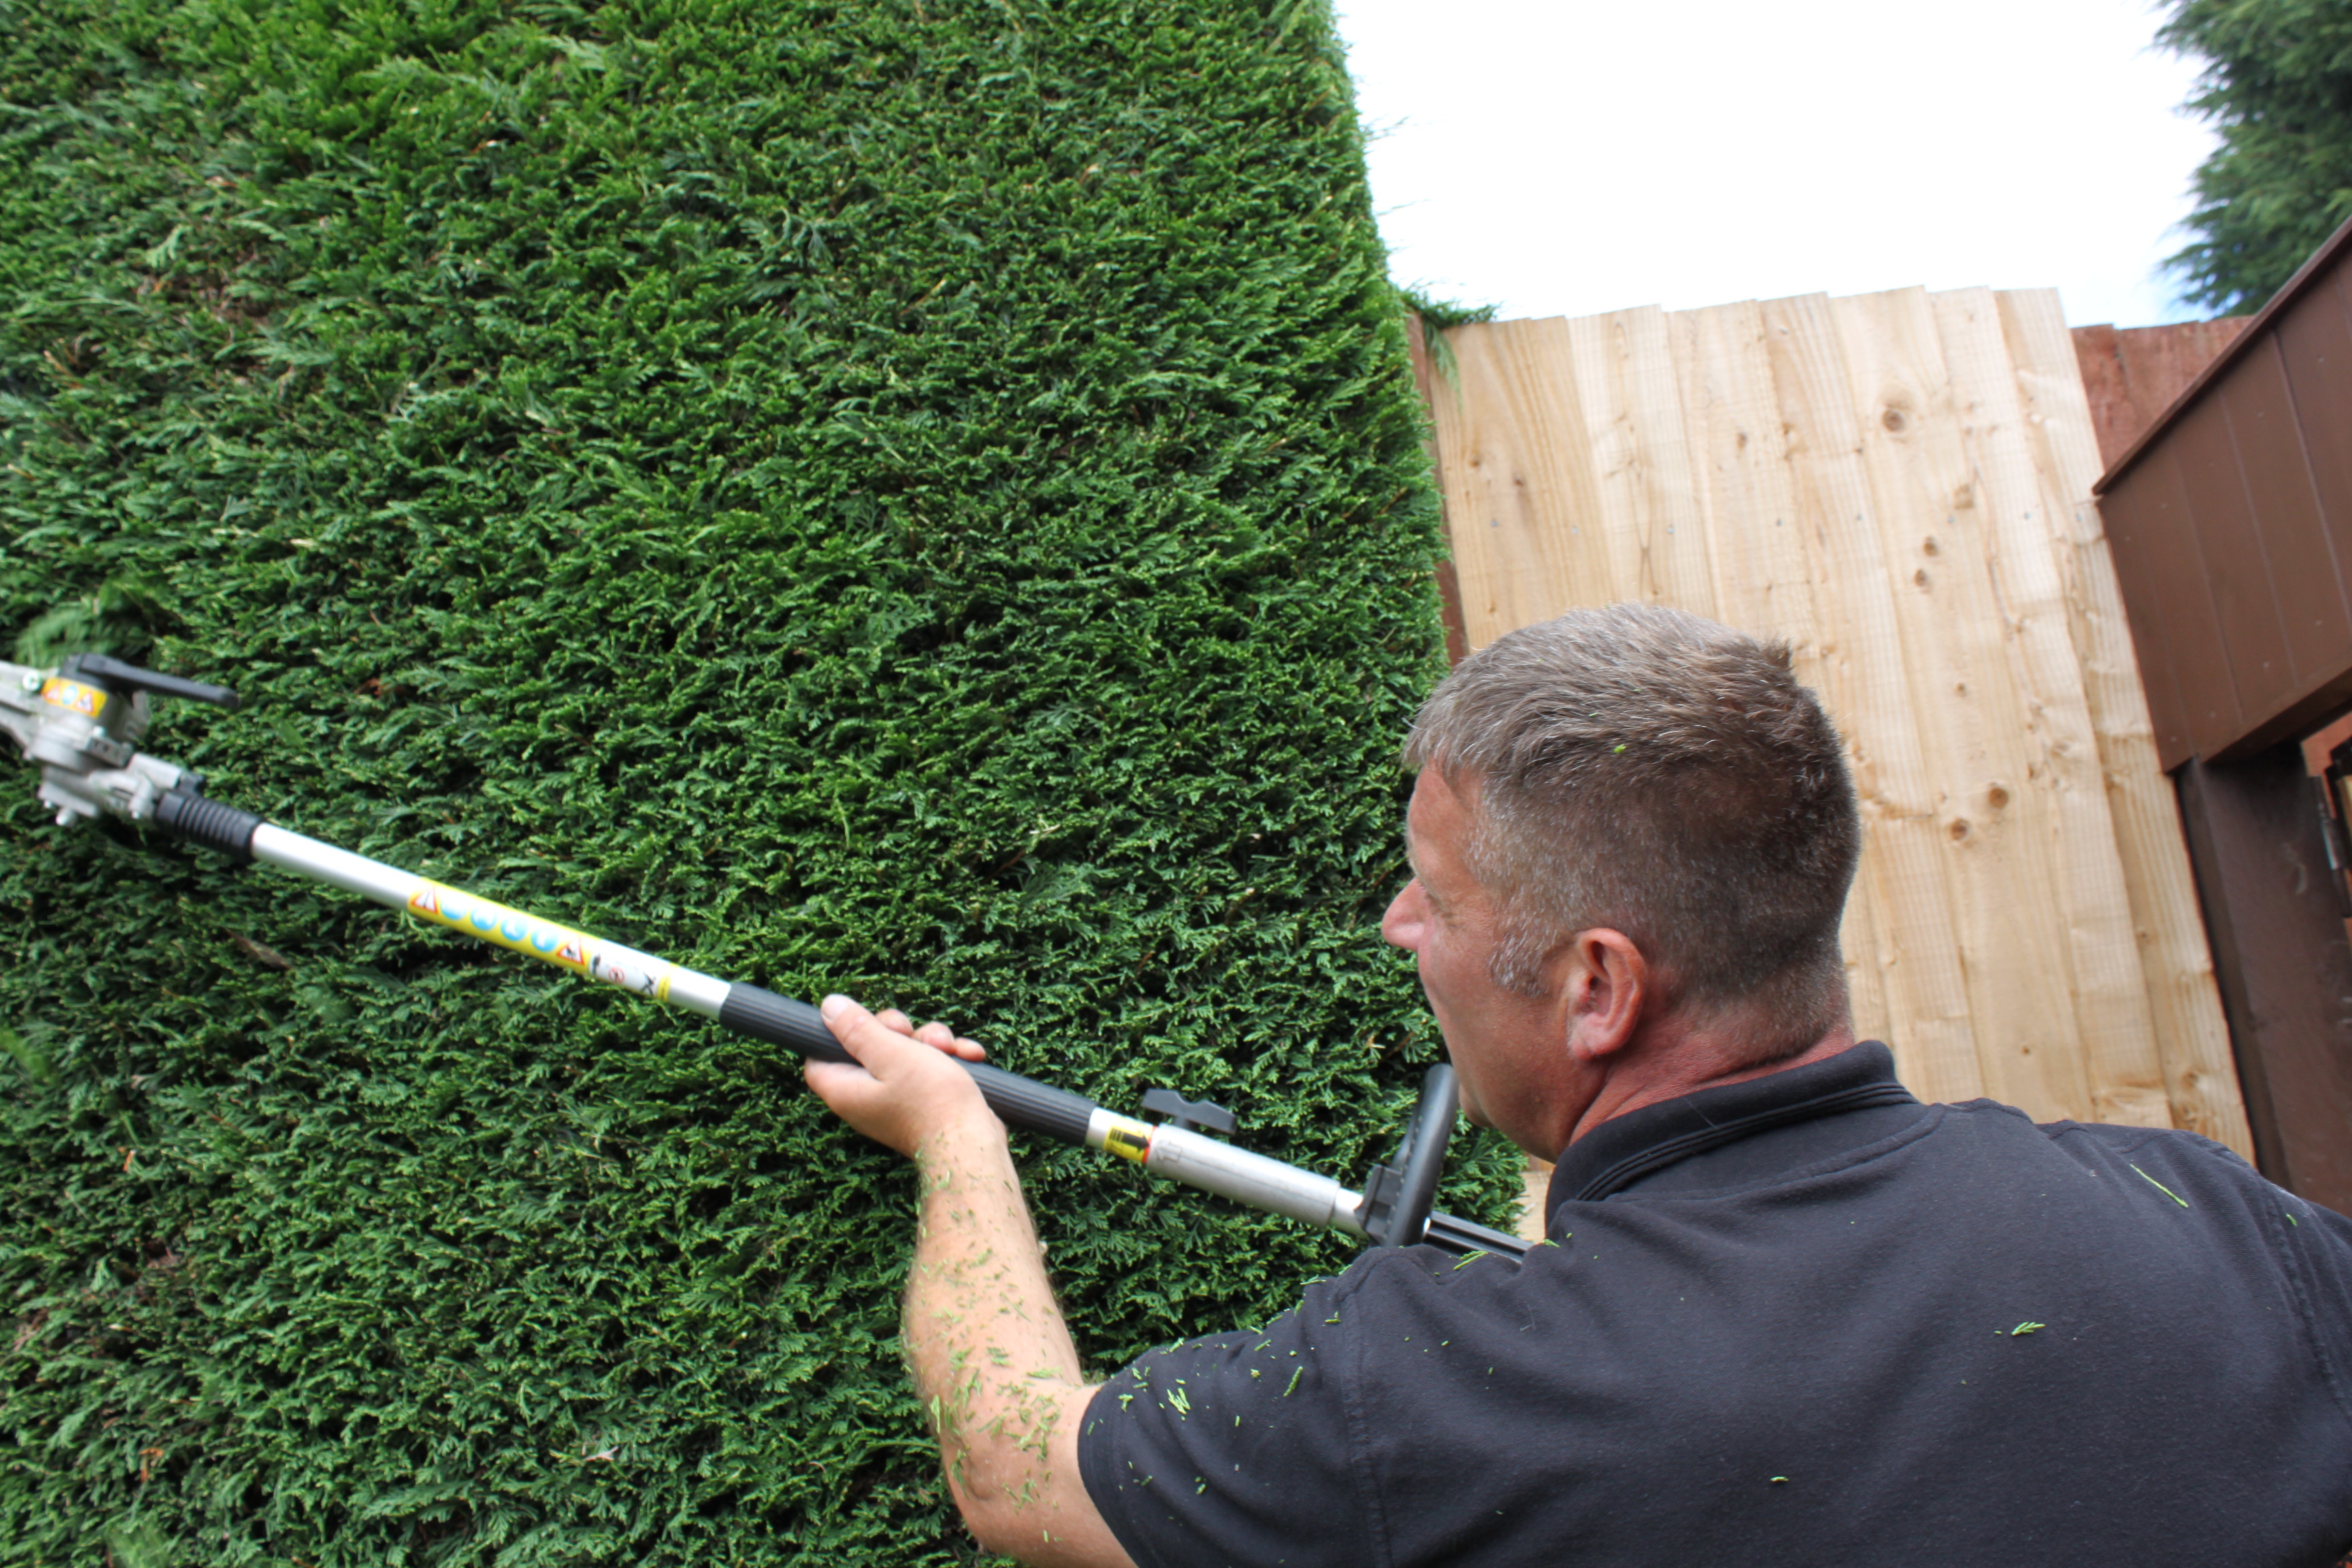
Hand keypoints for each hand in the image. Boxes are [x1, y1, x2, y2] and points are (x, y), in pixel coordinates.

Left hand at [804, 995, 996, 1157]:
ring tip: (949, 1049)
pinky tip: (968, 1056)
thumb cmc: (930, 1101)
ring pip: (905, 1055)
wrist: (972, 1144)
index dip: (835, 1034)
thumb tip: (829, 1007)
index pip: (819, 1057)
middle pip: (867, 1049)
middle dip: (898, 1031)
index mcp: (845, 1090)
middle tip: (910, 1033)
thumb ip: (857, 1029)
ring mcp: (895, 1103)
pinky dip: (946, 1060)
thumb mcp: (891, 1053)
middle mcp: (865, 1099)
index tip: (859, 1020)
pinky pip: (928, 1071)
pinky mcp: (923, 1105)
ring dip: (930, 1043)